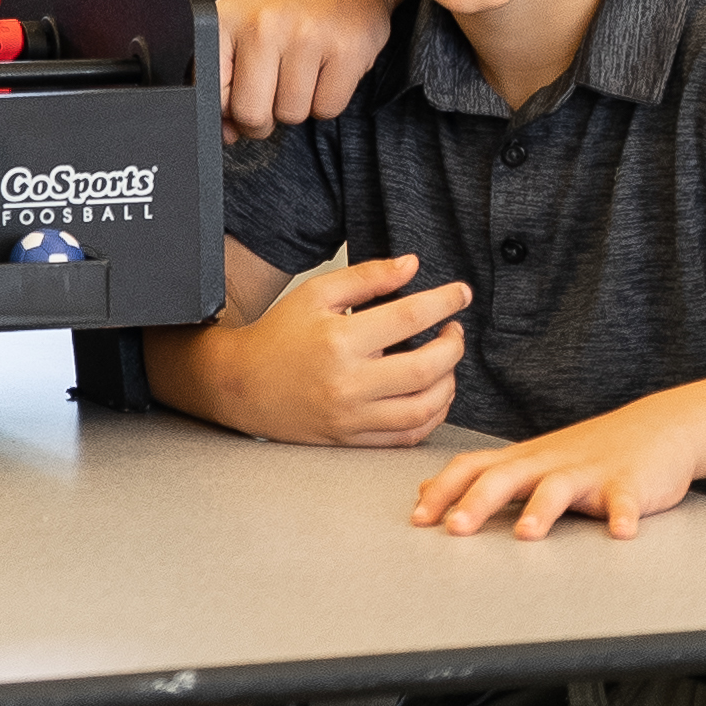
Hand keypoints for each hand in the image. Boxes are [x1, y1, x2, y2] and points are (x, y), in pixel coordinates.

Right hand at [211, 252, 470, 446]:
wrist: (244, 385)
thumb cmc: (280, 334)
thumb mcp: (317, 293)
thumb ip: (367, 277)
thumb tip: (413, 265)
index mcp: (339, 339)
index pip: (408, 317)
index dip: (443, 303)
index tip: (461, 293)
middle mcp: (349, 382)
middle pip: (425, 368)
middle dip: (453, 346)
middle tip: (454, 331)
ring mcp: (353, 417)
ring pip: (424, 408)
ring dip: (449, 384)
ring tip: (446, 362)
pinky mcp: (354, 440)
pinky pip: (408, 435)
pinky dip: (431, 416)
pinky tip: (432, 394)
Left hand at [217, 0, 402, 140]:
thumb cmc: (286, 5)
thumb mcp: (242, 27)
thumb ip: (225, 80)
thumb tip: (227, 135)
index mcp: (227, 20)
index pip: (213, 95)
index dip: (228, 108)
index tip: (242, 94)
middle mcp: (263, 26)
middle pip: (252, 115)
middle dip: (264, 116)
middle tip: (276, 87)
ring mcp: (306, 37)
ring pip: (292, 116)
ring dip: (299, 104)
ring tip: (303, 67)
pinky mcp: (347, 50)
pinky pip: (328, 109)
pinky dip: (328, 99)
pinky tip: (327, 67)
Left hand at [414, 401, 701, 539]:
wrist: (658, 427)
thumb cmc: (589, 452)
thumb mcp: (533, 460)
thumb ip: (484, 476)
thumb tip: (427, 490)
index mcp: (524, 459)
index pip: (472, 467)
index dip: (443, 490)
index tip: (417, 518)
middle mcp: (550, 462)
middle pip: (505, 477)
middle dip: (476, 502)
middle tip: (453, 529)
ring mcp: (590, 471)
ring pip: (559, 487)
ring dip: (541, 510)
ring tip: (526, 534)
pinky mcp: (631, 482)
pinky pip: (627, 500)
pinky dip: (624, 515)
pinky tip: (622, 533)